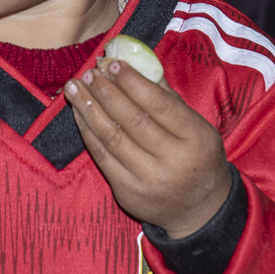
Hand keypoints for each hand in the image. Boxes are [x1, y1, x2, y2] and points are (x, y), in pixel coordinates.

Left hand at [65, 60, 231, 238]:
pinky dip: (88, 132)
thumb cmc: (196, 155)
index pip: (159, 104)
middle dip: (106, 92)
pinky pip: (102, 156)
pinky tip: (79, 113)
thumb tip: (134, 64)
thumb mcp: (196, 124)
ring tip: (75, 88)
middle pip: (132, 119)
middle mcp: (173, 160)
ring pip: (112, 137)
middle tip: (90, 72)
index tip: (113, 63)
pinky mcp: (127, 193)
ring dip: (89, 108)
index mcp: (195, 138)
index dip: (133, 82)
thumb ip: (167, 96)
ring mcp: (148, 179)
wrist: (199, 209)